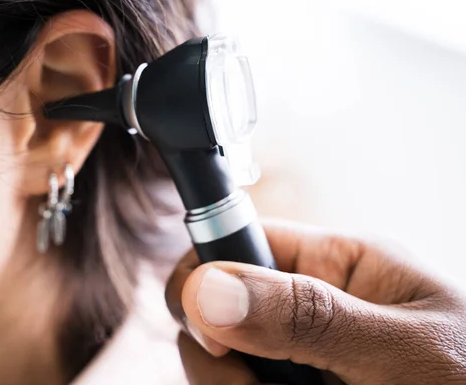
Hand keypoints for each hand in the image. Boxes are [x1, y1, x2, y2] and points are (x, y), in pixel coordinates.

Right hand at [166, 220, 465, 384]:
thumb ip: (308, 317)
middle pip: (215, 308)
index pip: (241, 238)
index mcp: (338, 265)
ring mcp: (297, 356)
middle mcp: (309, 308)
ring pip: (221, 359)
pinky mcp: (291, 384)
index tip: (210, 331)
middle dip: (217, 352)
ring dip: (232, 384)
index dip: (205, 270)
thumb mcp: (402, 349)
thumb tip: (207, 288)